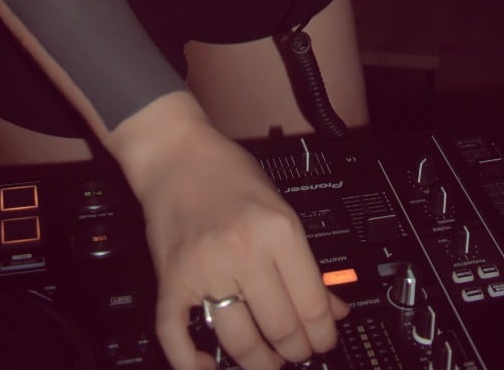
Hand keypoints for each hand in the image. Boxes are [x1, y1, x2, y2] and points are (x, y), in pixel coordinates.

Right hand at [116, 101, 347, 369]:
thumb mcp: (280, 208)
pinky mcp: (171, 281)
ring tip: (268, 361)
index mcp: (277, 229)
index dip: (323, 334)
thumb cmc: (228, 174)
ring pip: (238, 340)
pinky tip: (211, 366)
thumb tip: (332, 306)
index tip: (325, 342)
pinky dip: (194, 363)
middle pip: (279, 327)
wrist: (176, 155)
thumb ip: (305, 261)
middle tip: (298, 353)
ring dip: (258, 362)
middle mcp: (242, 252)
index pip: (311, 303)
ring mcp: (203, 270)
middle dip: (295, 351)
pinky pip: (178, 337)